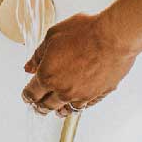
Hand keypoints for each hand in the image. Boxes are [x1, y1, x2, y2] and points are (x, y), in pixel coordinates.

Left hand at [21, 12, 138, 117]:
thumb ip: (38, 54)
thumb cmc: (85, 32)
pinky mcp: (98, 95)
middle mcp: (64, 90)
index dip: (27, 95)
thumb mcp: (53, 36)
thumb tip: (29, 67)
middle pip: (47, 105)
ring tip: (56, 110)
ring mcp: (82, 95)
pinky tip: (76, 103)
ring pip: (66, 109)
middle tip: (38, 105)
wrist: (114, 37)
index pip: (32, 93)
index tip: (27, 95)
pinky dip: (78, 105)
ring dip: (58, 109)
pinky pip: (84, 106)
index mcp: (48, 76)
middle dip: (40, 105)